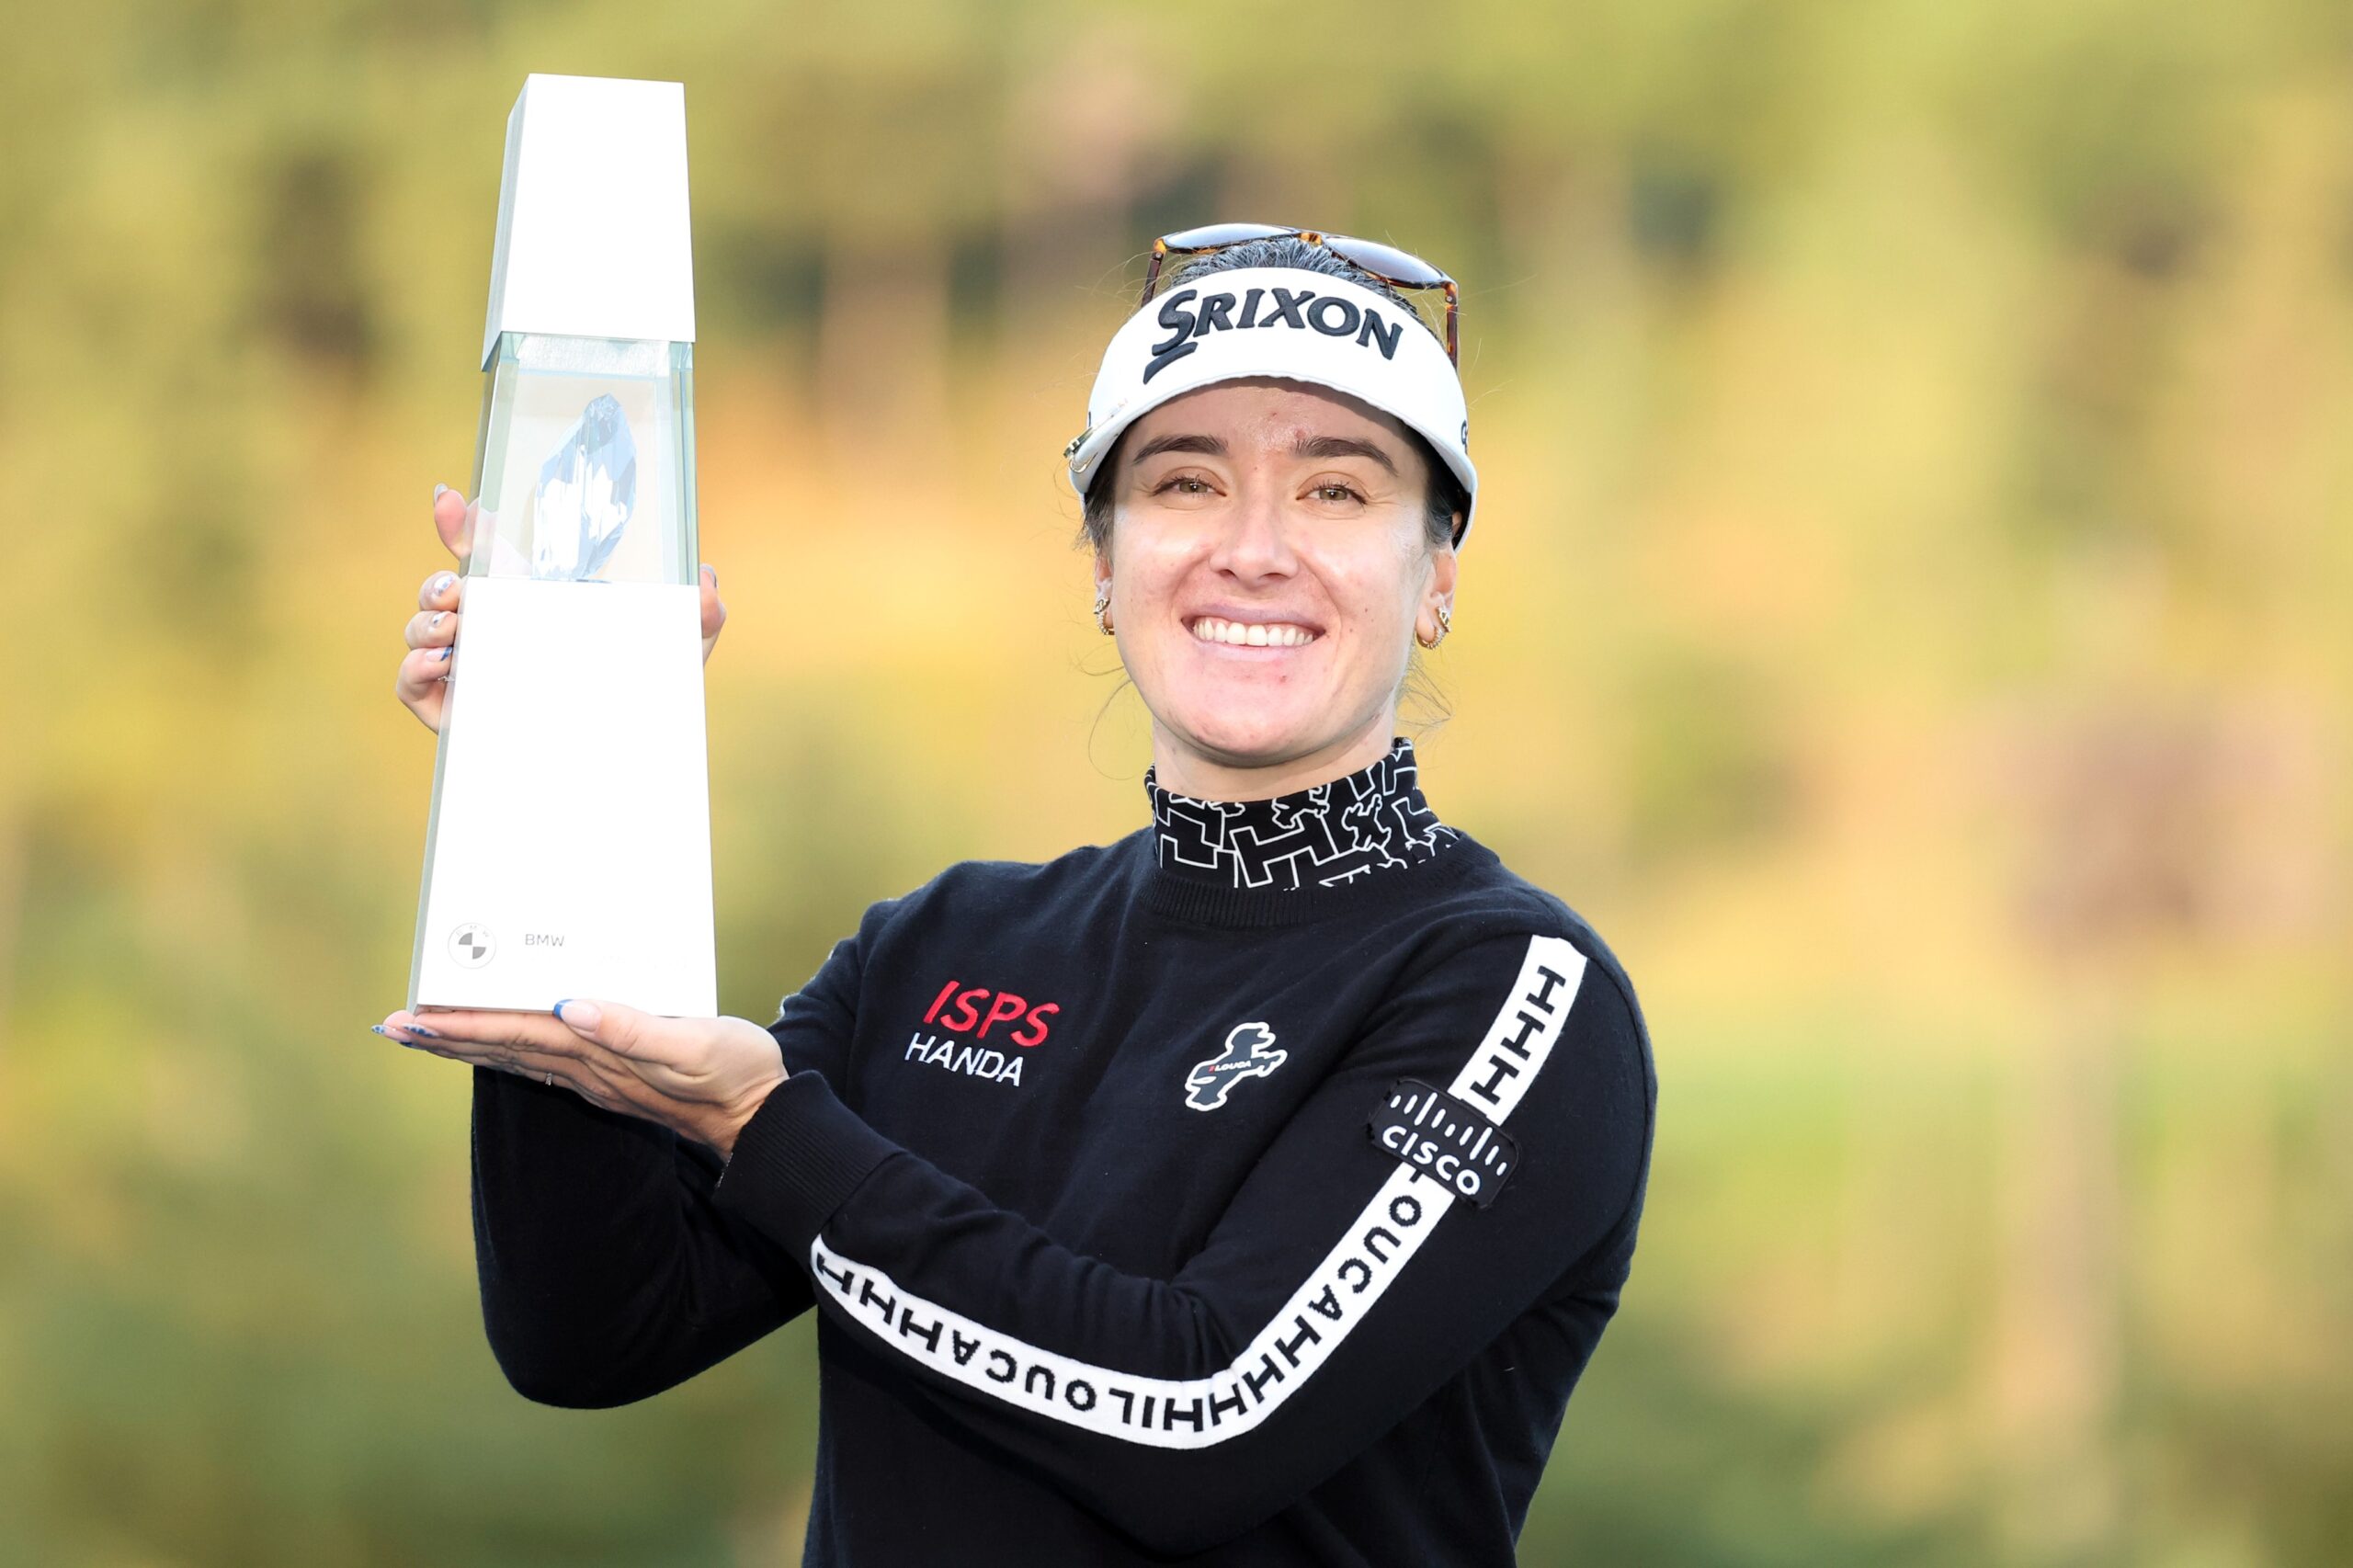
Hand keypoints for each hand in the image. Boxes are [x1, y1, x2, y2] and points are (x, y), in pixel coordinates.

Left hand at [373, 998, 785, 1156]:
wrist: (764, 1117)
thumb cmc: (736, 1075)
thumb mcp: (696, 1046)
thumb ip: (635, 1030)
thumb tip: (573, 1009)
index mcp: (601, 1059)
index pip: (517, 1037)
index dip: (465, 1026)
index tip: (415, 1018)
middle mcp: (590, 1072)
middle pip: (504, 1050)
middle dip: (447, 1035)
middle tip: (392, 1024)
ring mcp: (600, 1078)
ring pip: (519, 1057)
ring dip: (469, 1042)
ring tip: (425, 1031)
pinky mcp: (615, 1076)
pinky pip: (546, 1060)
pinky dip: (509, 1048)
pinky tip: (495, 1044)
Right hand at [395, 484, 730, 733]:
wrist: (627, 767)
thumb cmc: (646, 696)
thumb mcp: (679, 651)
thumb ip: (702, 613)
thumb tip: (706, 578)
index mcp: (533, 600)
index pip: (485, 551)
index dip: (461, 522)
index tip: (450, 500)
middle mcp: (494, 629)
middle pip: (441, 587)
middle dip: (438, 582)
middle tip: (459, 590)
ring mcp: (471, 668)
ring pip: (419, 629)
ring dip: (424, 622)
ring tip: (454, 630)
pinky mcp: (453, 712)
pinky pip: (409, 685)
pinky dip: (412, 670)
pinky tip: (441, 665)